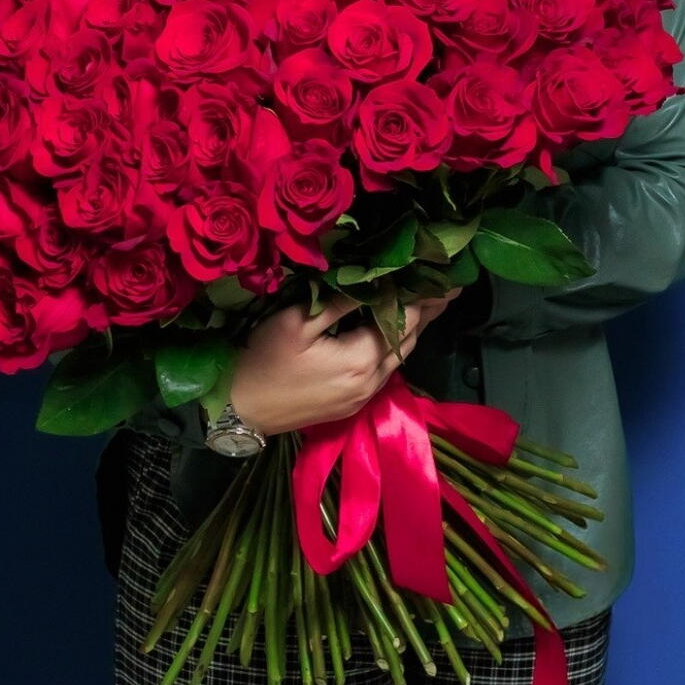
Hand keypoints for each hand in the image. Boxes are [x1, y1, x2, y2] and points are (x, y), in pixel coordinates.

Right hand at [229, 287, 461, 435]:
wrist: (239, 409)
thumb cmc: (263, 359)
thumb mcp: (298, 322)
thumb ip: (339, 303)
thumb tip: (374, 279)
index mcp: (361, 360)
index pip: (402, 321)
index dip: (422, 297)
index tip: (441, 276)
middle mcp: (370, 382)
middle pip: (408, 342)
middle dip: (426, 313)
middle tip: (445, 287)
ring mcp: (361, 398)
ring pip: (398, 359)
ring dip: (412, 332)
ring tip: (427, 306)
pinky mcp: (350, 405)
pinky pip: (383, 372)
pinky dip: (393, 348)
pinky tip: (391, 334)